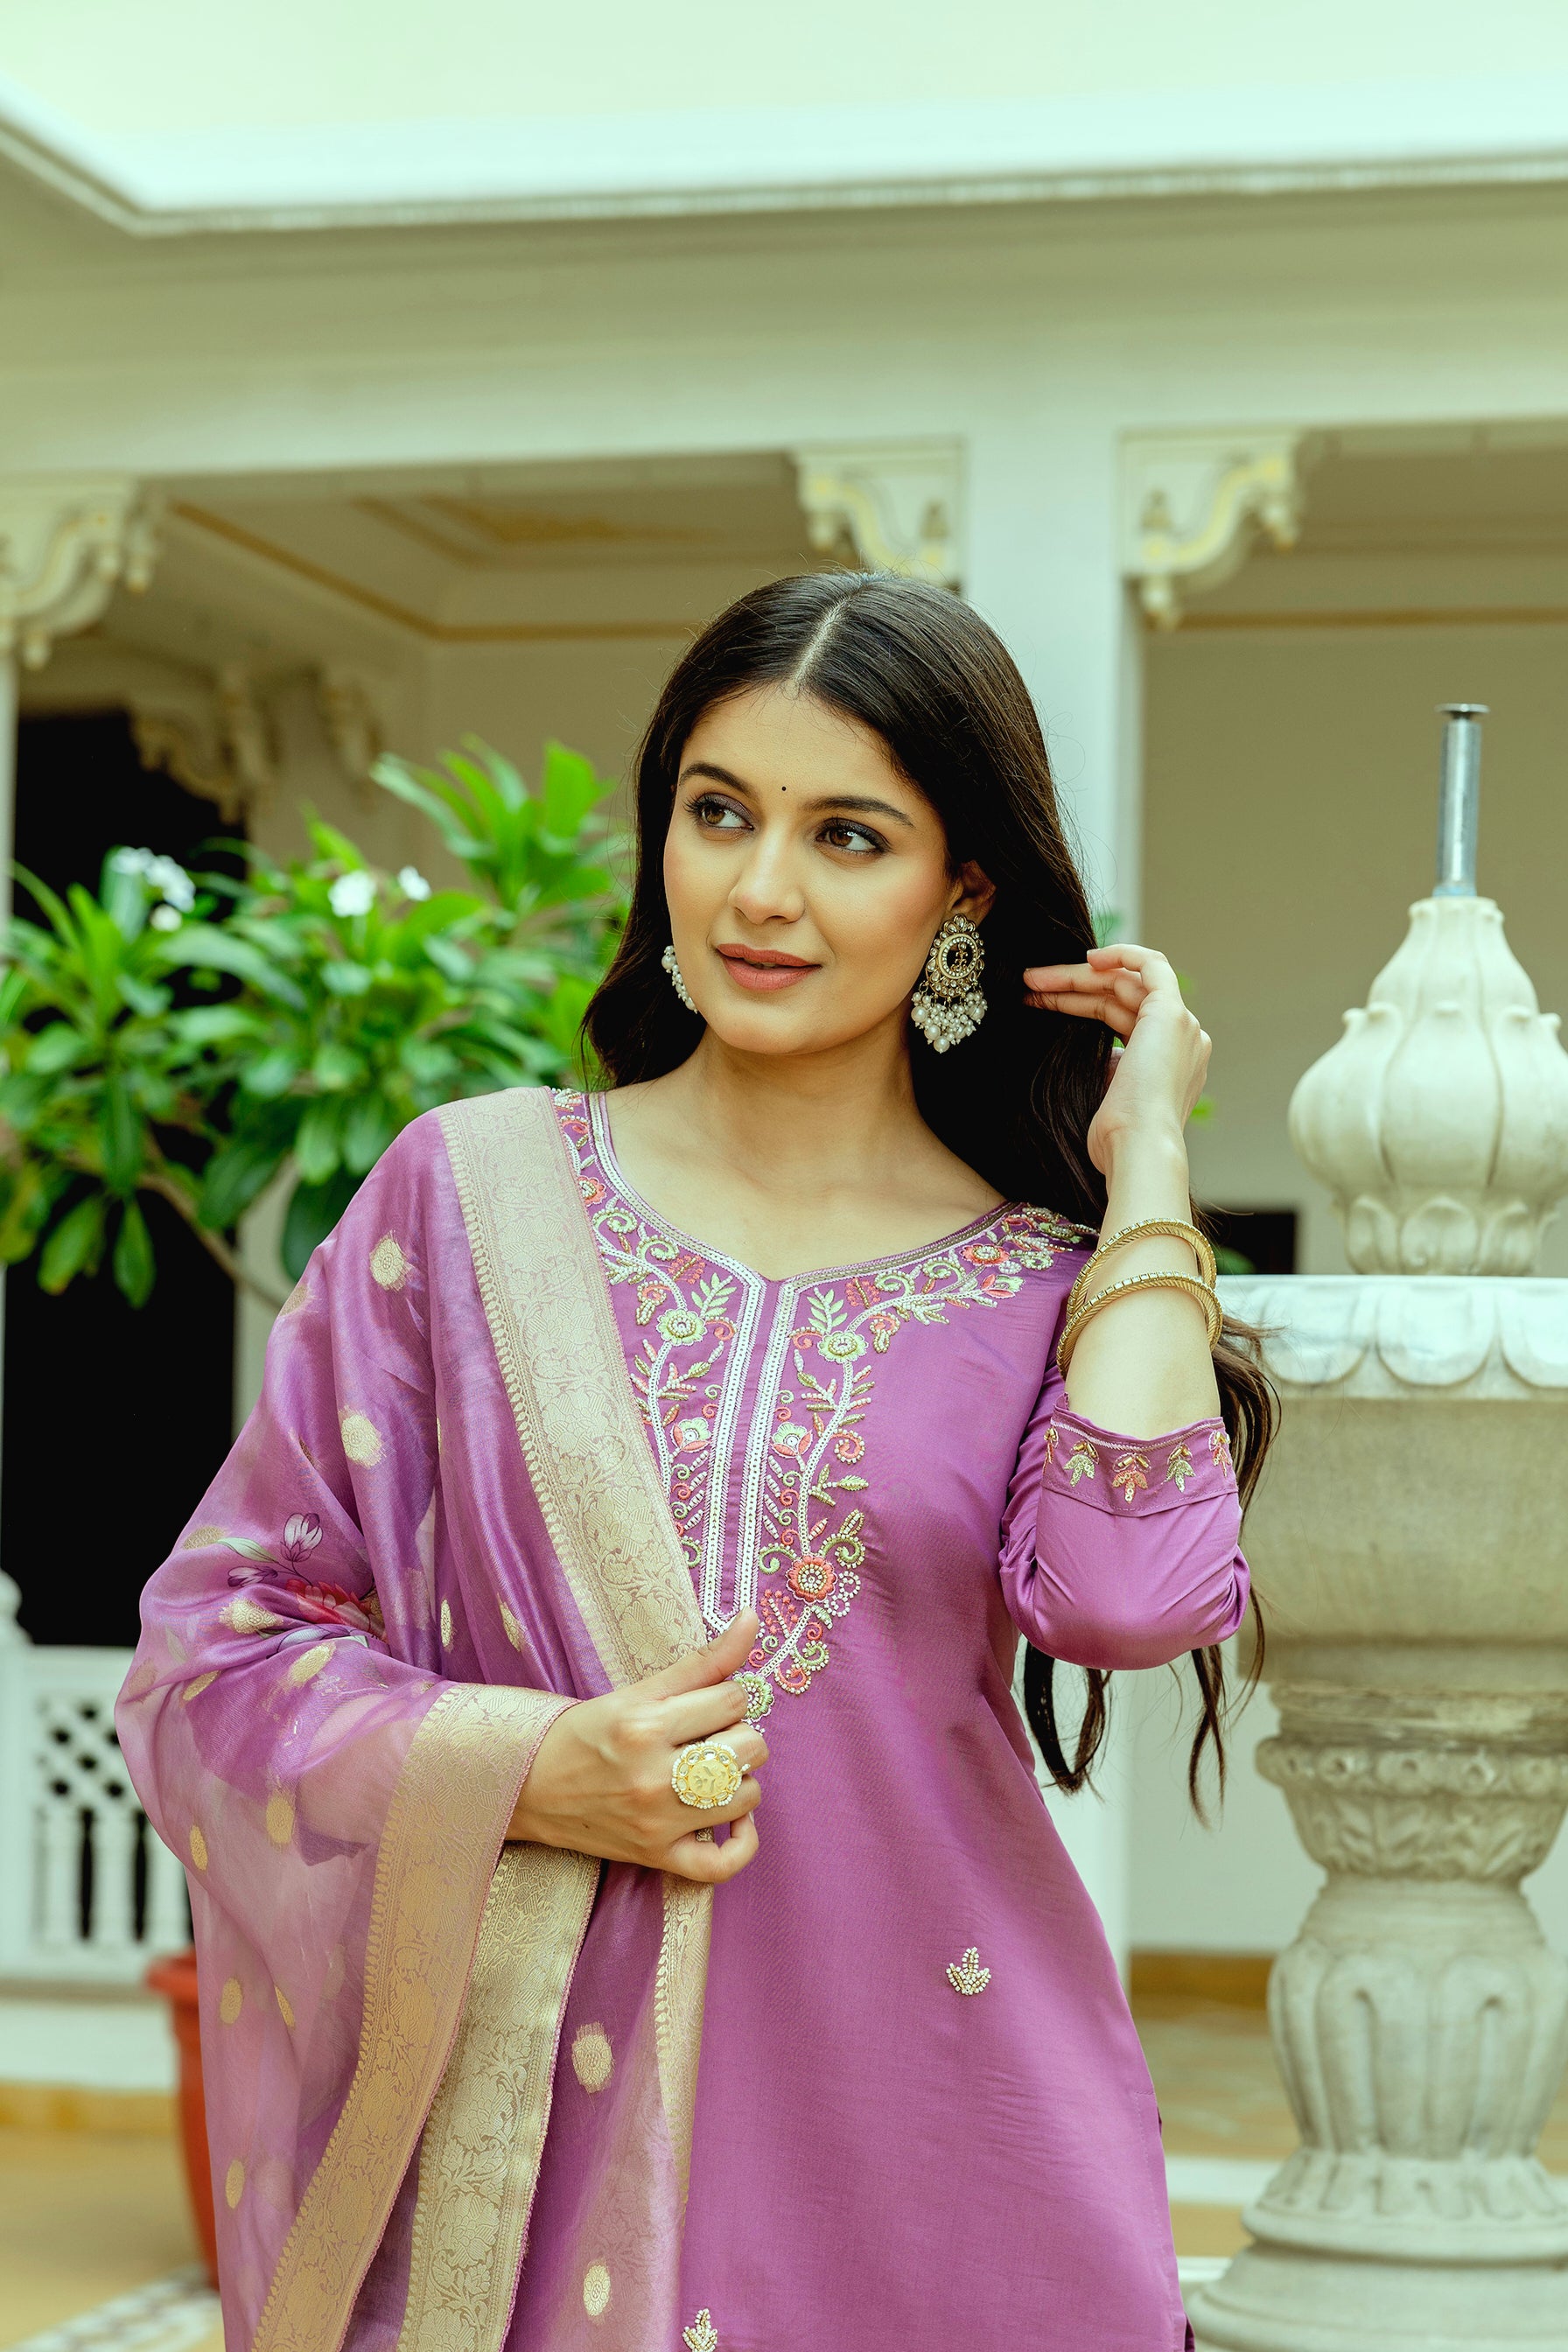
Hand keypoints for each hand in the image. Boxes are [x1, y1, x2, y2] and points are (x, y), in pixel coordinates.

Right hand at [506, 1611, 766, 1884]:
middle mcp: (653, 1777)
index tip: (705, 1704)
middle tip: (709, 1736)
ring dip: (740, 1780)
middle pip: (748, 1748)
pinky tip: (734, 1818)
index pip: (733, 1701)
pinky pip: (723, 1865)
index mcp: (645, 1725)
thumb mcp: (636, 1691)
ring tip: (714, 1771)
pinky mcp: (655, 1857)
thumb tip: (751, 1618)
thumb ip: (701, 1660)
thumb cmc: (583, 1733)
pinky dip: (742, 1843)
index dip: (727, 1697)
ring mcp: (656, 1823)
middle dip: (738, 1735)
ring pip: (746, 1797)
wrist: (528, 1786)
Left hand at [1023, 944, 1209, 1175]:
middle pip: (1121, 997)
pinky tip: (1086, 959)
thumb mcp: (1105, 1091)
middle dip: (1071, 987)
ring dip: (1077, 976)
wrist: (1136, 1150)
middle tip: (1029, 986)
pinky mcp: (1172, 1014)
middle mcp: (1183, 1041)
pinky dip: (1121, 954)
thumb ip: (1104, 1063)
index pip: (1122, 1018)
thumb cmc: (1115, 1138)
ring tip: (1033, 981)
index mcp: (1170, 1062)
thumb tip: (1076, 1041)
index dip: (1082, 1004)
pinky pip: (1151, 965)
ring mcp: (1181, 1026)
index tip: (1044, 1001)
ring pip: (1126, 982)